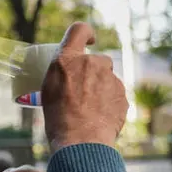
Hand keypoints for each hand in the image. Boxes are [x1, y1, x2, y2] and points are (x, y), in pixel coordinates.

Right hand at [41, 22, 127, 150]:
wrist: (80, 141)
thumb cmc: (58, 118)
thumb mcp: (48, 90)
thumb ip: (63, 73)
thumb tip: (71, 72)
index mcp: (67, 60)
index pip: (79, 30)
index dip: (86, 33)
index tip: (89, 41)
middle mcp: (91, 63)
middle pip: (97, 60)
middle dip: (93, 72)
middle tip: (82, 93)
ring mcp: (110, 78)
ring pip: (108, 79)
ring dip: (101, 89)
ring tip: (89, 111)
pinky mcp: (123, 94)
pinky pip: (116, 95)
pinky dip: (109, 103)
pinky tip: (99, 118)